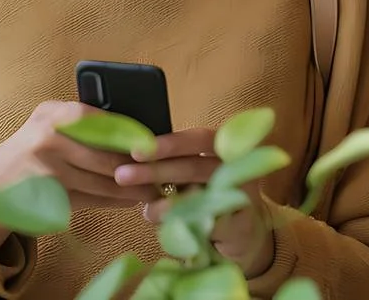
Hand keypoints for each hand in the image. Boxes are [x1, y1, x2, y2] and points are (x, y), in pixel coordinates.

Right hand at [0, 101, 160, 252]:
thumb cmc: (34, 149)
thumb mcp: (50, 124)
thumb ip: (85, 123)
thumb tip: (137, 133)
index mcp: (54, 114)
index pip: (102, 122)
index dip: (131, 135)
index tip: (155, 146)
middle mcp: (48, 139)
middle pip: (105, 156)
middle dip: (137, 167)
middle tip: (163, 173)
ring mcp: (47, 172)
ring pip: (101, 182)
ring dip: (131, 189)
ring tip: (153, 190)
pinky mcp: (49, 198)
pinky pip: (91, 199)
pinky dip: (114, 201)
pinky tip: (131, 200)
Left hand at [115, 129, 276, 277]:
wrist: (242, 231)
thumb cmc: (210, 194)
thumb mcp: (192, 175)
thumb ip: (170, 166)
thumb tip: (129, 163)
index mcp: (225, 146)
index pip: (198, 138)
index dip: (170, 144)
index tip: (137, 151)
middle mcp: (240, 166)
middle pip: (196, 166)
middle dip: (157, 171)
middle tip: (123, 175)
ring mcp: (245, 196)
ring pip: (202, 196)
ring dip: (168, 203)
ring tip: (146, 210)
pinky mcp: (242, 226)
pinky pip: (208, 224)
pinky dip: (185, 224)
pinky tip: (168, 227)